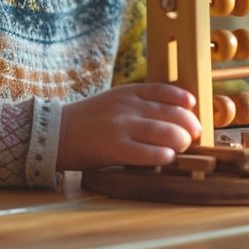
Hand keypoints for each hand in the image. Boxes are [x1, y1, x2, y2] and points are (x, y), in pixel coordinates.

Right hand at [56, 83, 201, 171]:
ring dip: (181, 141)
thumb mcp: (113, 100)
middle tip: (193, 135)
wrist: (55, 132)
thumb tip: (170, 115)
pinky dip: (163, 155)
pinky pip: (148, 153)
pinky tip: (167, 157)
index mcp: (128, 92)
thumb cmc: (88, 119)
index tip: (192, 107)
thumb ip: (138, 104)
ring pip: (165, 133)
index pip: (164, 90)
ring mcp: (122, 127)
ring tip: (182, 146)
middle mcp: (128, 107)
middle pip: (172, 114)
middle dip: (189, 126)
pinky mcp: (115, 149)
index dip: (183, 99)